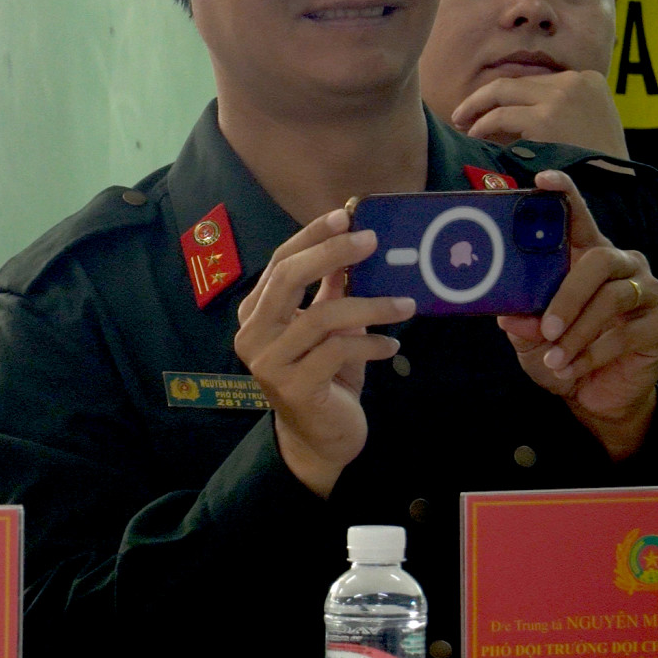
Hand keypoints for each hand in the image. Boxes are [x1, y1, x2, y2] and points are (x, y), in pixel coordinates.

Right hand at [235, 208, 413, 496]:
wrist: (321, 441)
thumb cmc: (327, 378)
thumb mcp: (331, 328)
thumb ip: (333, 291)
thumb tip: (352, 247)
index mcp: (256, 313)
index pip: (280, 263)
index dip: (311, 237)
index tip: (345, 216)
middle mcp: (253, 334)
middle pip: (288, 279)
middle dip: (332, 254)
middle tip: (372, 241)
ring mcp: (269, 363)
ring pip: (321, 317)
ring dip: (370, 305)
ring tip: (404, 303)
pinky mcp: (295, 388)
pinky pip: (338, 352)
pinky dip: (371, 344)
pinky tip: (393, 344)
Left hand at [451, 72, 628, 158]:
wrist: (621, 188)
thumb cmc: (600, 164)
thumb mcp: (588, 124)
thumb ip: (559, 110)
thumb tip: (509, 110)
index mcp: (589, 79)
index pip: (535, 81)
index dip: (506, 93)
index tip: (487, 105)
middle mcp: (575, 82)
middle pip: (515, 82)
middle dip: (484, 97)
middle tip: (462, 114)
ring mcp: (560, 98)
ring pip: (502, 93)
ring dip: (476, 109)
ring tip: (462, 124)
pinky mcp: (545, 118)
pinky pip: (500, 116)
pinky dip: (482, 125)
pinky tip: (475, 136)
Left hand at [497, 171, 657, 459]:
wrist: (595, 396)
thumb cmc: (560, 352)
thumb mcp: (532, 337)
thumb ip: (523, 321)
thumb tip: (509, 316)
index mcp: (587, 256)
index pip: (578, 218)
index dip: (565, 195)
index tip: (543, 180)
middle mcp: (622, 264)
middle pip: (598, 260)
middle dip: (567, 296)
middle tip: (546, 328)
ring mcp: (648, 290)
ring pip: (611, 300)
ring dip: (577, 335)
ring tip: (554, 359)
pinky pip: (625, 334)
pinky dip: (592, 355)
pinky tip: (572, 370)